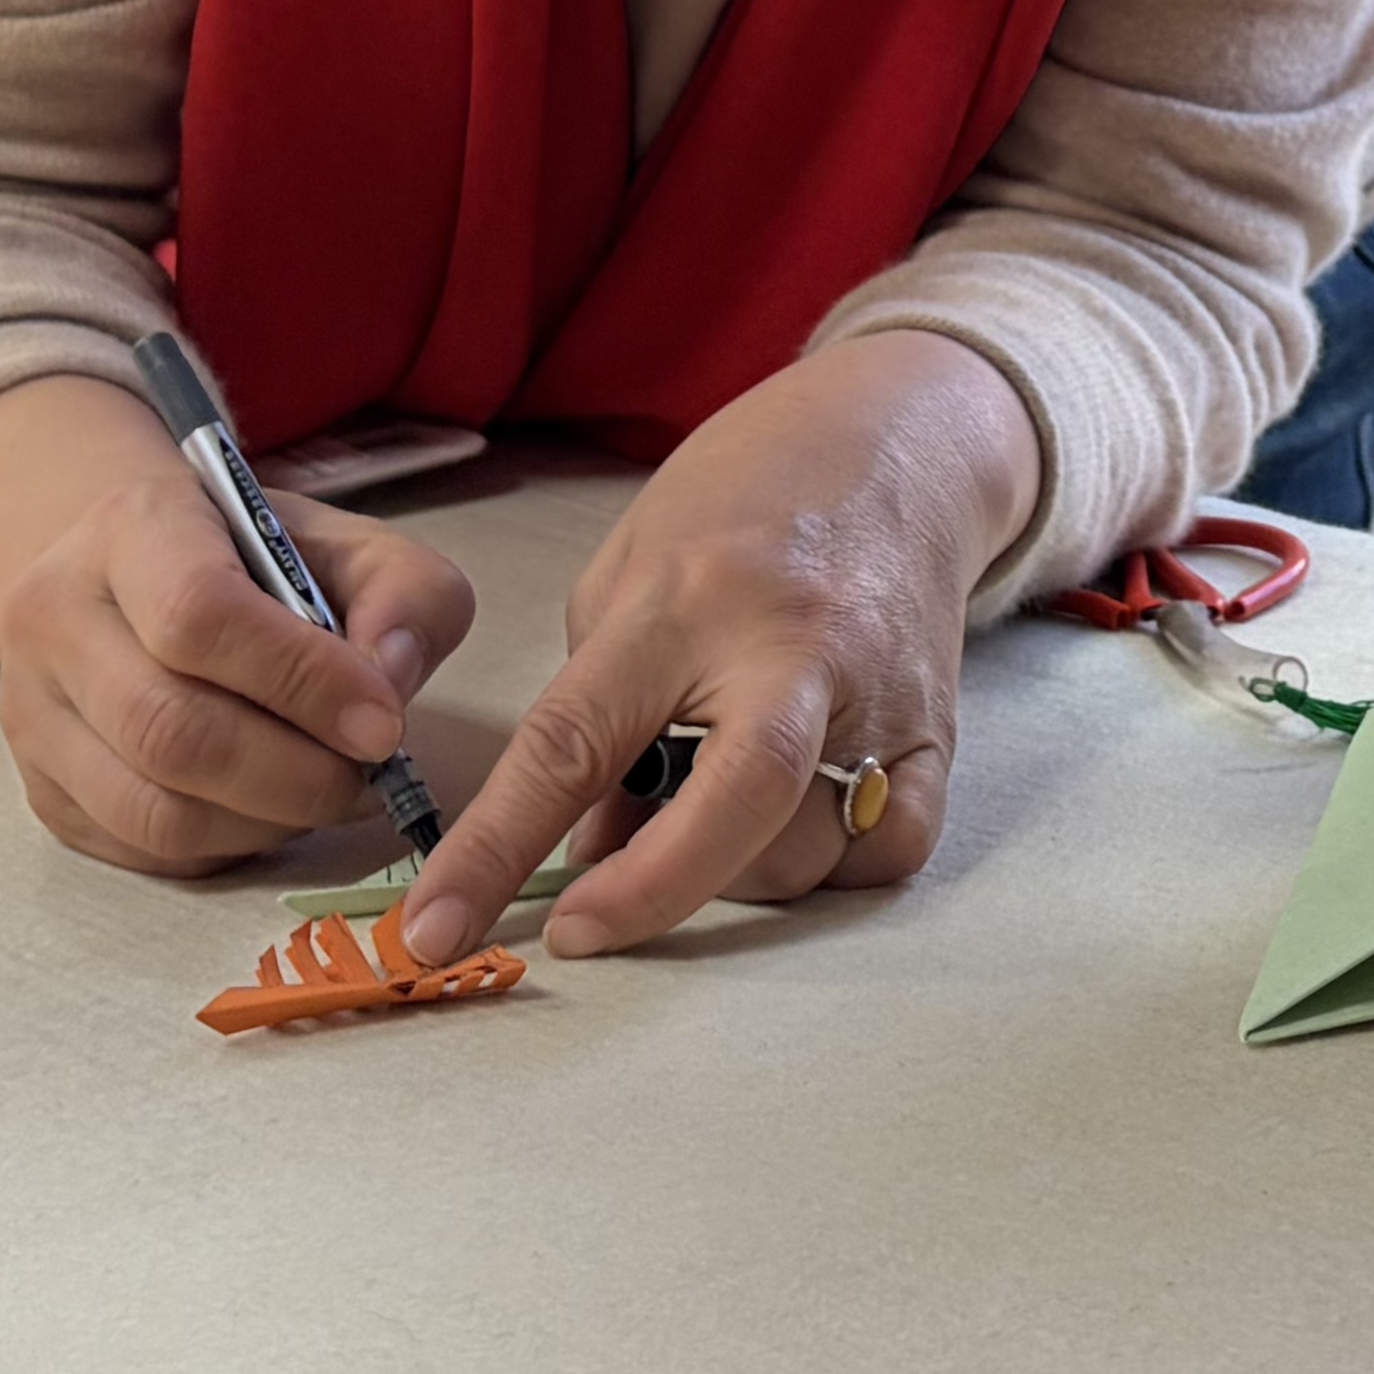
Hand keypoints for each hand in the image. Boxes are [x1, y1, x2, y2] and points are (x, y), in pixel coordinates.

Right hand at [0, 376, 482, 876]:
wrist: (134, 575)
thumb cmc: (252, 558)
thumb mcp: (348, 542)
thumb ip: (402, 594)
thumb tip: (392, 679)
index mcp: (132, 528)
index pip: (199, 615)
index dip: (301, 682)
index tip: (384, 725)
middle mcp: (57, 616)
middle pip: (169, 729)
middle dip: (294, 774)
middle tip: (367, 776)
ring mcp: (33, 711)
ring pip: (151, 810)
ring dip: (265, 822)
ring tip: (328, 794)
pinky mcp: (41, 789)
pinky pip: (140, 851)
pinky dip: (226, 847)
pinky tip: (271, 809)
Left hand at [391, 331, 1032, 967]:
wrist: (902, 443)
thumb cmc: (745, 502)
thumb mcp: (629, 575)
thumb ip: (600, 713)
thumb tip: (589, 852)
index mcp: (687, 599)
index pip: (574, 742)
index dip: (496, 847)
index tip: (434, 927)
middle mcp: (795, 648)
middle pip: (734, 806)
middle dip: (646, 894)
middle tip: (578, 930)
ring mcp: (880, 694)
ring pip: (803, 852)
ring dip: (730, 871)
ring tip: (703, 811)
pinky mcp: (939, 734)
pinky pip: (885, 852)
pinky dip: (825, 867)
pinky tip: (791, 825)